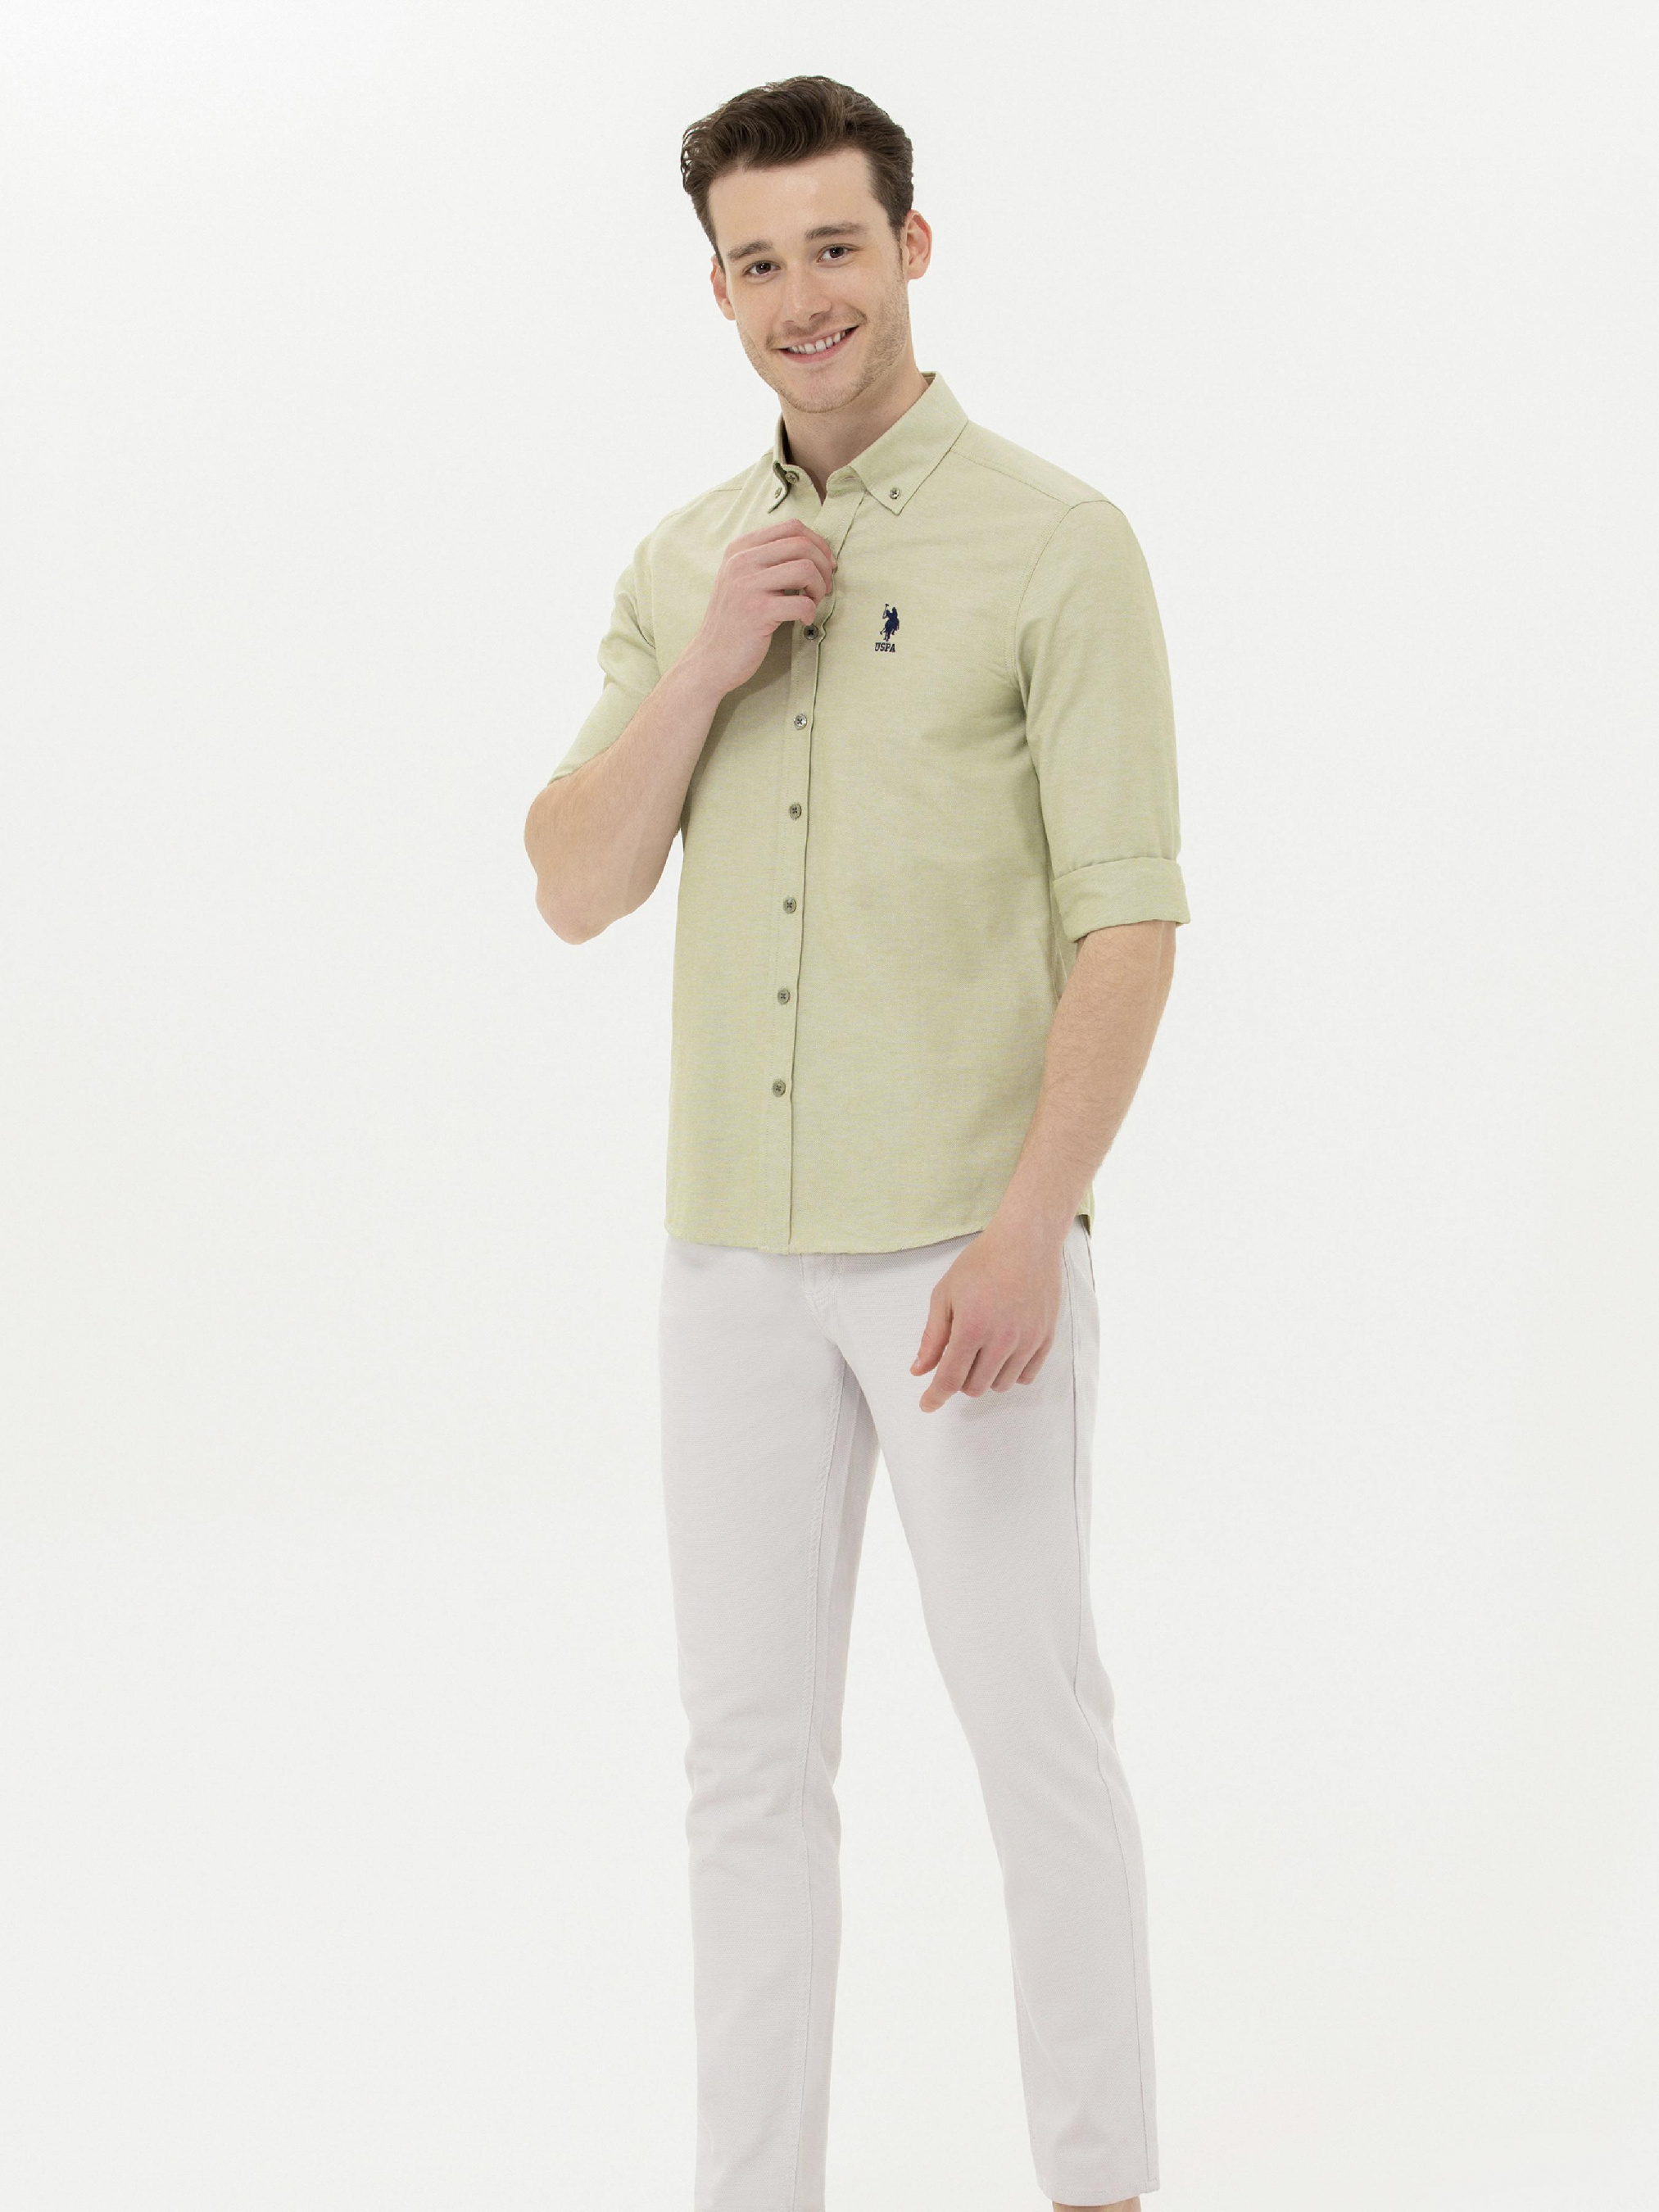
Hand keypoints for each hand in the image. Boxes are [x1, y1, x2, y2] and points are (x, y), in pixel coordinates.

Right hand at [682, 518, 835, 695]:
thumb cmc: (734, 621)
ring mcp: (747, 585)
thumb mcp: (741, 580)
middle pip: (801, 544)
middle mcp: (741, 561)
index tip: (825, 564)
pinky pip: (802, 602)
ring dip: (820, 588)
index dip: (818, 543)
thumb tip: (813, 551)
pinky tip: (804, 620)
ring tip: (813, 602)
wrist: (710, 658)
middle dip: (823, 566)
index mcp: (740, 549)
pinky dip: (811, 612)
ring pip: (805, 568)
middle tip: (824, 587)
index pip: (791, 527)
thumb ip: (767, 561)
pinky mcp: (757, 611)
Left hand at [910, 1217, 1066, 1411]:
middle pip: (975, 1387)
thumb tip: (919, 1371)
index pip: (951, 1378)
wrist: (1026, 1242)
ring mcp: (1028, 1340)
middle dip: (959, 1380)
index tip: (927, 1405)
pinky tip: (1002, 1355)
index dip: (935, 1396)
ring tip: (980, 1350)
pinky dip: (1010, 1373)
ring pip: (1000, 1385)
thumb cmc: (981, 1263)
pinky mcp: (1046, 1338)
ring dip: (984, 1377)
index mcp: (972, 1327)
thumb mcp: (945, 1294)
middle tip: (957, 1355)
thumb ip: (932, 1337)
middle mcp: (1002, 1339)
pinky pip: (1025, 1376)